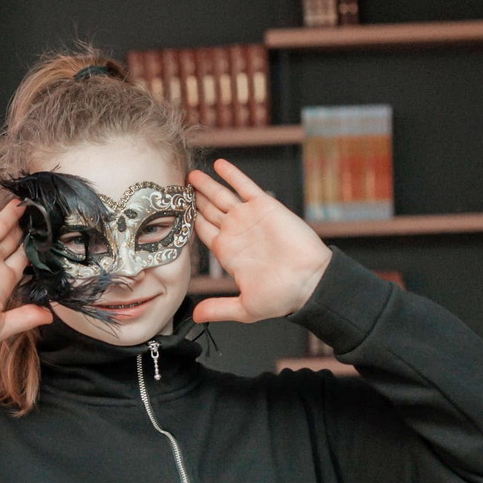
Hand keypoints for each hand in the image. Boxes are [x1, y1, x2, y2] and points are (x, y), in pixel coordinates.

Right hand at [0, 183, 52, 351]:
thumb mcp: (0, 326)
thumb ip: (25, 317)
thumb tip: (51, 316)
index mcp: (3, 281)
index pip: (24, 258)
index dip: (36, 246)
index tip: (49, 233)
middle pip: (13, 239)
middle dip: (25, 225)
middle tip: (40, 209)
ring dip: (9, 211)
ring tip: (22, 198)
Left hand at [189, 159, 331, 323]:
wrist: (310, 283)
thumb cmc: (282, 297)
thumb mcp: (244, 307)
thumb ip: (219, 309)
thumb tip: (195, 317)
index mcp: (227, 252)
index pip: (201, 231)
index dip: (187, 221)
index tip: (171, 212)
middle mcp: (235, 232)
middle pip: (207, 210)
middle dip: (193, 200)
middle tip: (176, 187)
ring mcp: (249, 217)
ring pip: (221, 195)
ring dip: (206, 185)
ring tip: (191, 175)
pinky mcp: (265, 206)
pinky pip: (245, 186)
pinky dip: (232, 174)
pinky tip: (219, 165)